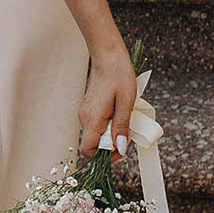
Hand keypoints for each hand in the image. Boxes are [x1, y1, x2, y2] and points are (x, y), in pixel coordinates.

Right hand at [77, 38, 137, 159]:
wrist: (108, 56)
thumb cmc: (118, 74)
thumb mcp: (126, 103)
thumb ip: (121, 127)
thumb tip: (121, 148)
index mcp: (92, 119)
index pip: (88, 150)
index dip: (104, 156)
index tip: (121, 148)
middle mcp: (85, 118)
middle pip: (94, 144)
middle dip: (112, 144)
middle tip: (128, 133)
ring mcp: (86, 113)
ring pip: (97, 135)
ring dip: (112, 133)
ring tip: (125, 119)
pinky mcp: (90, 109)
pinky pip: (98, 125)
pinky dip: (109, 124)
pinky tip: (119, 113)